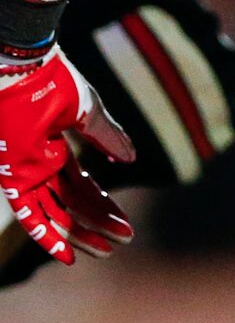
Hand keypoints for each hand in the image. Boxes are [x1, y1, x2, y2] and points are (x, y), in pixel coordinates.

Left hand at [0, 49, 134, 263]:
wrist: (27, 69)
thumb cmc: (56, 81)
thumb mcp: (90, 112)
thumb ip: (109, 138)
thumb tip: (130, 160)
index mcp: (57, 149)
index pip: (82, 186)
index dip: (103, 205)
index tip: (124, 223)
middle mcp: (42, 166)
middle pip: (72, 204)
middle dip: (97, 223)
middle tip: (122, 241)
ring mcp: (28, 173)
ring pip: (55, 213)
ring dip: (79, 233)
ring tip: (106, 249)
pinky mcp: (15, 177)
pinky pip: (29, 214)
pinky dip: (47, 234)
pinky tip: (68, 253)